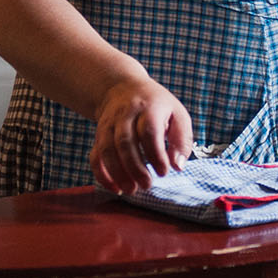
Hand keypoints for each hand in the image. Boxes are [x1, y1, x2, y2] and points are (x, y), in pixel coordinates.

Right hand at [91, 76, 193, 192]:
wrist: (123, 87)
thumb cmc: (156, 106)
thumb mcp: (177, 114)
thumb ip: (182, 139)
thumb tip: (177, 166)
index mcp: (149, 107)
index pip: (149, 132)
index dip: (156, 154)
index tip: (163, 172)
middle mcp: (125, 114)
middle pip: (125, 142)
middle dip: (135, 167)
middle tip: (147, 185)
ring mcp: (109, 124)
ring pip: (107, 150)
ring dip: (117, 173)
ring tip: (131, 190)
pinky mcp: (99, 136)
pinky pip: (96, 156)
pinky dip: (102, 174)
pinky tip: (114, 188)